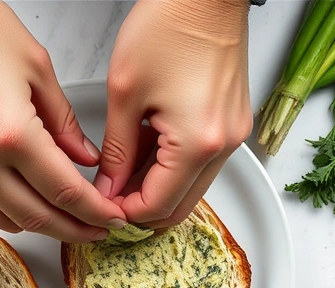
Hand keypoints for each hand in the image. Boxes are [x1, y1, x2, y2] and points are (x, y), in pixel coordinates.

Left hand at [95, 0, 252, 228]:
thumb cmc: (169, 28)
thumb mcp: (125, 93)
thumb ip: (116, 149)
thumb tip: (107, 186)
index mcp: (197, 143)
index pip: (159, 204)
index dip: (124, 213)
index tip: (100, 207)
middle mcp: (223, 147)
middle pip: (181, 206)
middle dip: (143, 210)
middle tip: (110, 201)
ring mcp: (233, 138)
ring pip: (192, 187)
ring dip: (159, 188)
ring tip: (122, 171)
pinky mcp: (233, 126)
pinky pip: (203, 163)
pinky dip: (175, 167)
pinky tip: (147, 150)